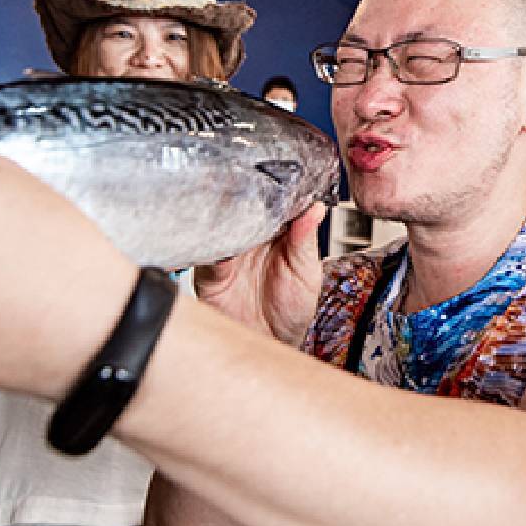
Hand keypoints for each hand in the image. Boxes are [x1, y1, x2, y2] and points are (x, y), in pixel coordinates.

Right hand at [194, 203, 325, 345]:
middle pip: (244, 207)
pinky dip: (215, 250)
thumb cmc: (292, 311)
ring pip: (223, 226)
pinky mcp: (211, 273)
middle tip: (255, 194)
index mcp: (278, 233)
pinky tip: (226, 250)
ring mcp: (230, 254)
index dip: (275, 190)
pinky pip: (209, 256)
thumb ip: (306, 241)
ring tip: (240, 218)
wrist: (271, 344)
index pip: (274, 201)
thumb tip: (316, 208)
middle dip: (247, 199)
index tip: (279, 181)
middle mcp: (251, 239)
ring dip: (228, 219)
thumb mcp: (307, 274)